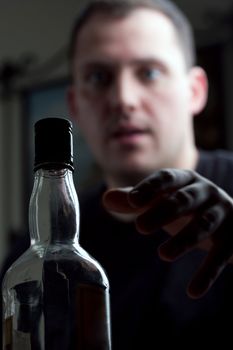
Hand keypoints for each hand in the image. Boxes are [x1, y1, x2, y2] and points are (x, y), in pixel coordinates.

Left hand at [102, 168, 232, 297]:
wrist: (229, 220)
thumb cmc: (186, 209)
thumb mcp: (162, 202)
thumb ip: (137, 200)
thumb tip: (106, 199)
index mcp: (186, 180)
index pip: (167, 178)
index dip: (150, 187)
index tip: (133, 201)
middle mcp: (206, 192)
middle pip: (185, 200)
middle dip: (163, 212)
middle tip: (140, 227)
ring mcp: (223, 213)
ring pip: (205, 225)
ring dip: (185, 240)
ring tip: (162, 255)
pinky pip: (222, 255)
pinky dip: (208, 272)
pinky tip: (193, 291)